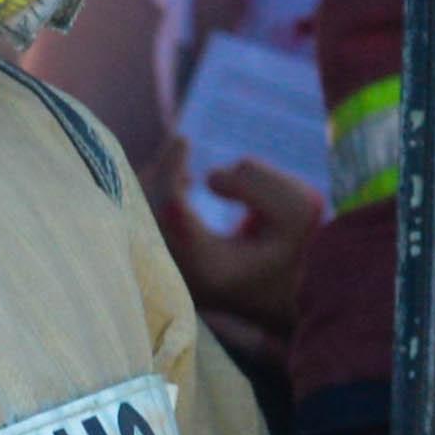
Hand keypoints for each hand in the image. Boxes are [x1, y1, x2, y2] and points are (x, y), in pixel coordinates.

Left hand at [144, 143, 325, 380]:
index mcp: (207, 267)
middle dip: (158, 174)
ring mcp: (164, 278)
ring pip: (135, 220)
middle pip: (143, 214)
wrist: (288, 294)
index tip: (184, 140)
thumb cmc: (297, 250)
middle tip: (181, 148)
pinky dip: (153, 201)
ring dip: (153, 187)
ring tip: (186, 172)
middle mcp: (177, 277)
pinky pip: (140, 228)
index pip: (168, 209)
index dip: (169, 168)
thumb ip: (261, 185)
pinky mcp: (160, 272)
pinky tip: (183, 187)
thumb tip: (209, 177)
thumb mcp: (299, 210)